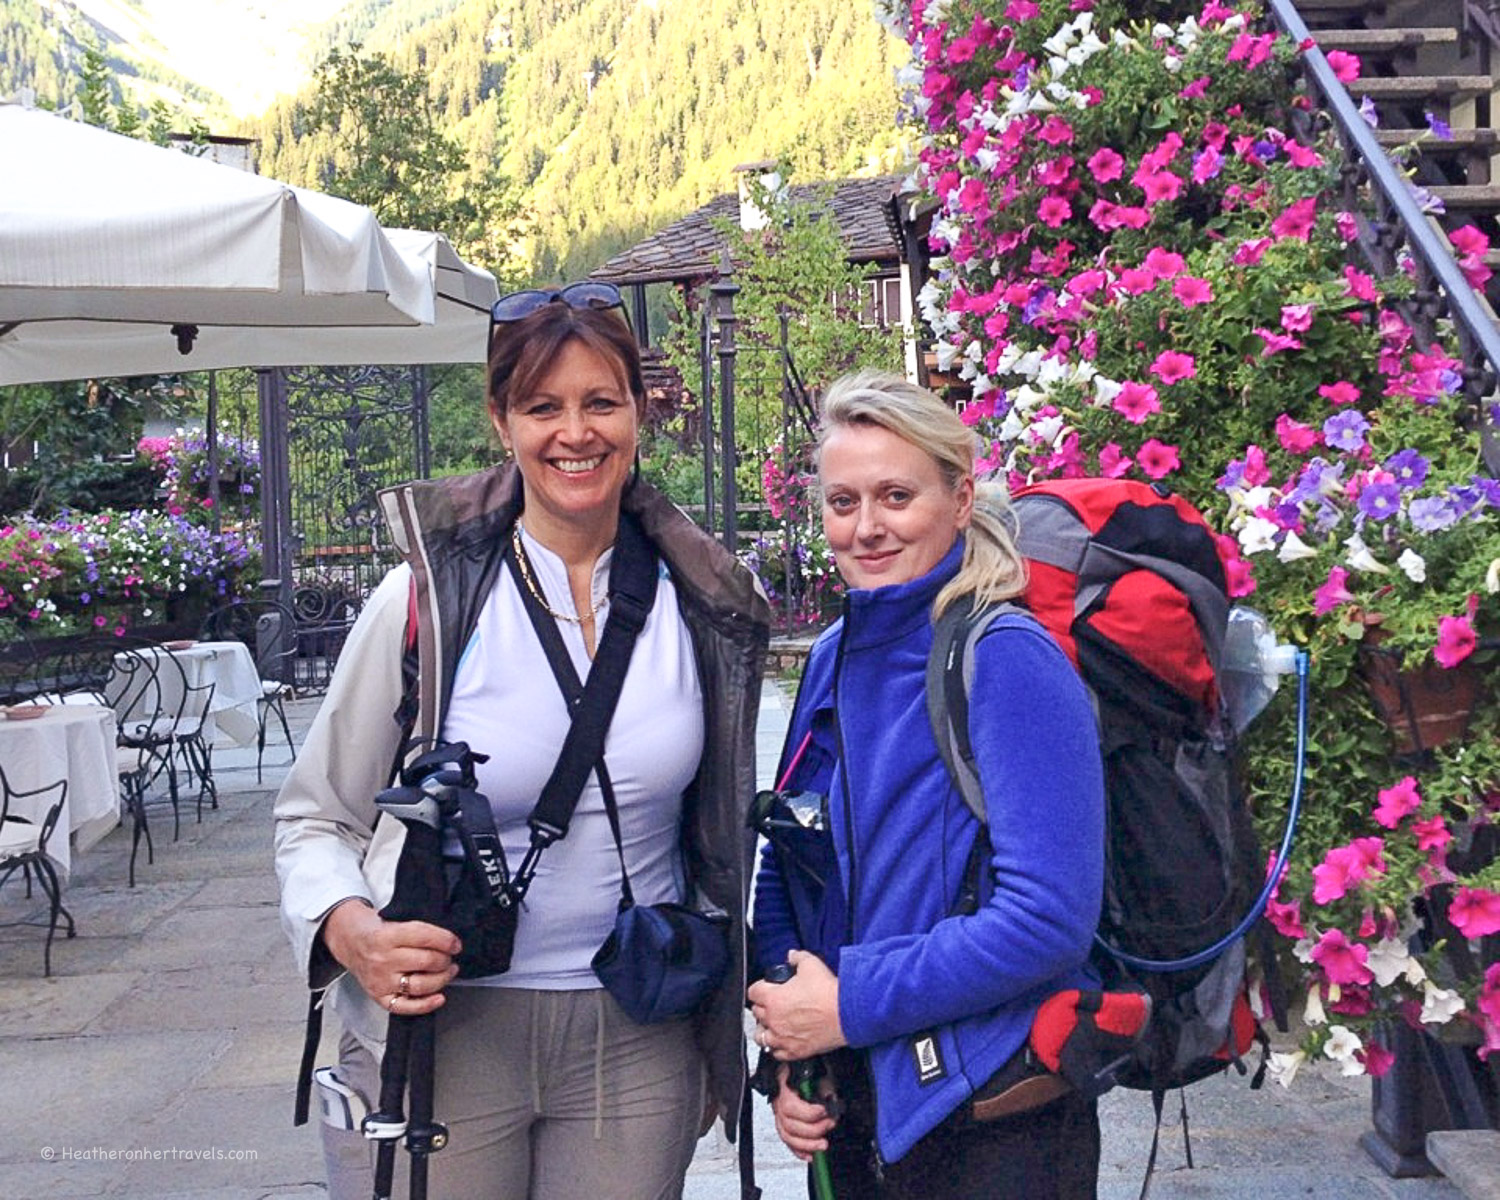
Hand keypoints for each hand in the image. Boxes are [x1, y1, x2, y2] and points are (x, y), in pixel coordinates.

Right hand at [321, 898, 460, 1015]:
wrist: (349, 942)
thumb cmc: (377, 931)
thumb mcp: (394, 919)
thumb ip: (418, 930)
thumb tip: (448, 941)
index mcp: (386, 935)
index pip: (424, 937)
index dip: (447, 940)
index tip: (455, 944)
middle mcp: (383, 959)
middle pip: (426, 961)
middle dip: (446, 959)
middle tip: (450, 957)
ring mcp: (380, 981)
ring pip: (421, 985)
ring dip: (442, 979)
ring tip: (447, 972)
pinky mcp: (379, 997)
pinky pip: (405, 1007)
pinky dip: (426, 1005)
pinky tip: (439, 997)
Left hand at [746, 949, 846, 1060]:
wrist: (847, 1013)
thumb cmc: (828, 992)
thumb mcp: (811, 964)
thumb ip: (797, 958)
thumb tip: (792, 956)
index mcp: (773, 998)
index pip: (753, 992)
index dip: (759, 988)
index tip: (764, 988)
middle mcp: (774, 1019)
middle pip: (756, 1013)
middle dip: (763, 1007)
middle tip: (773, 1003)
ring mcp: (783, 1037)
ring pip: (761, 1036)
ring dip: (765, 1029)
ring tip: (773, 1024)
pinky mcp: (795, 1051)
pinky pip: (777, 1053)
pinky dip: (777, 1048)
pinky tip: (783, 1041)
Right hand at [769, 1063, 837, 1161]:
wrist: (803, 1072)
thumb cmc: (809, 1071)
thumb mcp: (819, 1072)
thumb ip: (824, 1086)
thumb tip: (830, 1098)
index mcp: (784, 1086)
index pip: (790, 1106)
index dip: (809, 1113)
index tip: (824, 1112)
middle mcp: (778, 1103)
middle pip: (789, 1125)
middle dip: (813, 1129)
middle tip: (830, 1124)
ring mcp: (779, 1115)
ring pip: (787, 1136)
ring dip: (807, 1144)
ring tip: (823, 1144)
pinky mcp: (784, 1126)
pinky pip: (788, 1143)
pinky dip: (800, 1151)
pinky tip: (811, 1154)